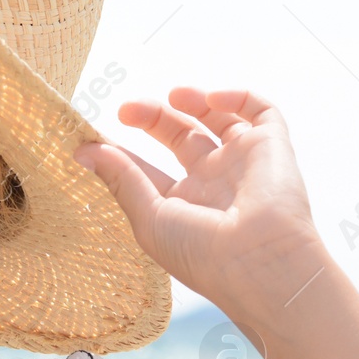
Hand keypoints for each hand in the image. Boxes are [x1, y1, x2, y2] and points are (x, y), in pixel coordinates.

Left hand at [72, 87, 325, 321]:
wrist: (262, 263)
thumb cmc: (202, 253)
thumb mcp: (150, 218)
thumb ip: (122, 180)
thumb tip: (84, 151)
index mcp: (182, 205)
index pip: (147, 168)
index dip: (120, 151)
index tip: (89, 139)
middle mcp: (213, 182)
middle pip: (180, 135)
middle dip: (153, 117)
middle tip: (125, 109)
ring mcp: (243, 163)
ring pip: (218, 118)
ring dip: (193, 100)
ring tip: (172, 95)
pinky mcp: (274, 147)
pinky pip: (261, 111)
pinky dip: (238, 96)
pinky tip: (211, 98)